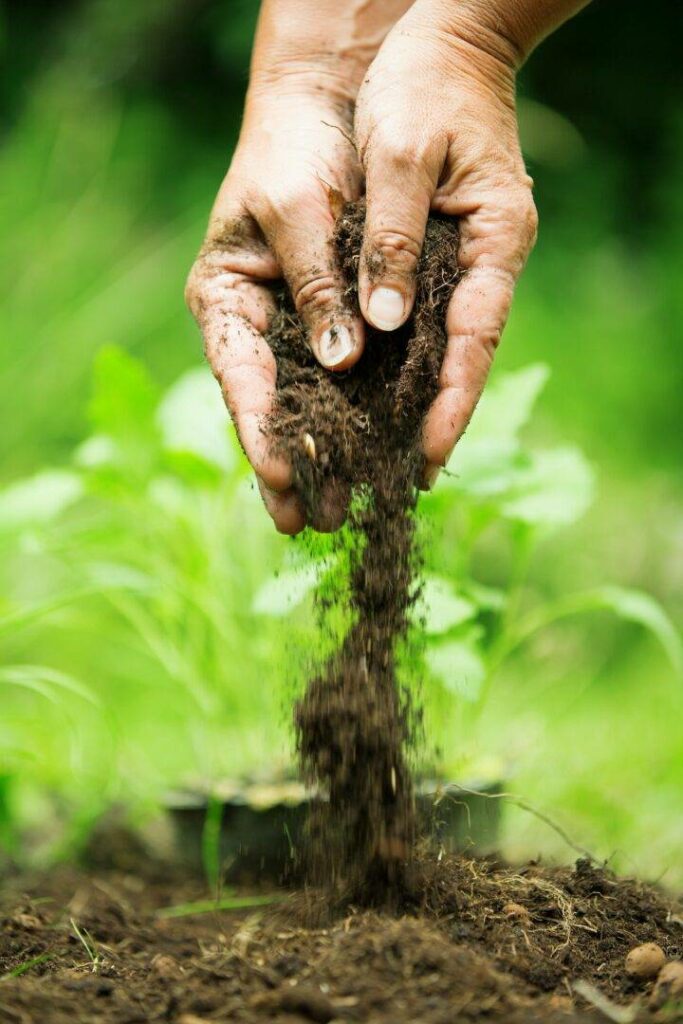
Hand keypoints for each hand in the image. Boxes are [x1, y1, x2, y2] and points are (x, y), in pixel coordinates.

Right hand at [186, 0, 413, 533]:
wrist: (333, 111)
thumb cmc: (297, 150)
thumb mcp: (299, 212)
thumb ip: (317, 287)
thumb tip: (340, 362)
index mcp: (228, 301)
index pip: (240, 378)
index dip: (260, 430)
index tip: (283, 478)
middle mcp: (262, 326)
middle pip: (273, 410)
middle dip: (291, 468)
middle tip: (308, 526)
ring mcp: (302, 331)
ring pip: (312, 407)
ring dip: (328, 460)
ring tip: (341, 515)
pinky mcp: (345, 326)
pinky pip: (354, 382)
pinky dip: (365, 421)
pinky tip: (380, 461)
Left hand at [353, 0, 539, 486]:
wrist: (438, 43)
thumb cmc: (424, 84)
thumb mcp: (403, 153)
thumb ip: (392, 240)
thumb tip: (380, 326)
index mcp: (494, 241)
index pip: (476, 340)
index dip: (455, 403)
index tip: (432, 458)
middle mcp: (481, 264)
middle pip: (457, 360)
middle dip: (430, 425)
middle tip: (400, 487)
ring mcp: (458, 265)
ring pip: (436, 350)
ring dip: (410, 408)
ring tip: (379, 465)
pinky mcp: (430, 260)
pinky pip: (414, 325)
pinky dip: (394, 368)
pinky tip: (367, 404)